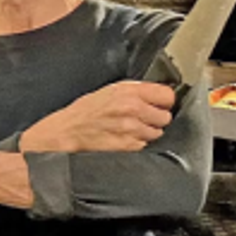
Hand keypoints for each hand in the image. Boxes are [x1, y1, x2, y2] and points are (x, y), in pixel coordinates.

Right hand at [21, 79, 174, 154]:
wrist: (68, 130)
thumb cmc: (86, 110)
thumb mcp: (110, 90)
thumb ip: (135, 91)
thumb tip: (157, 95)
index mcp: (130, 91)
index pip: (167, 96)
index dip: (164, 101)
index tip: (161, 104)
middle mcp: (133, 109)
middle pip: (166, 117)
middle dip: (156, 119)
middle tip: (144, 119)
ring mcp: (132, 129)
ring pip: (158, 133)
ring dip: (148, 132)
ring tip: (132, 129)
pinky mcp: (129, 146)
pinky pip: (145, 145)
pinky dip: (138, 143)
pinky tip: (125, 138)